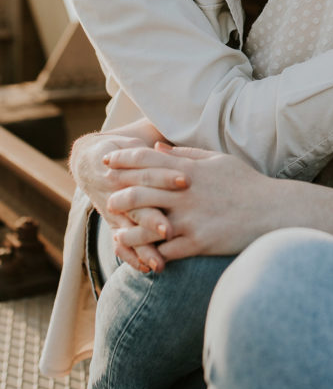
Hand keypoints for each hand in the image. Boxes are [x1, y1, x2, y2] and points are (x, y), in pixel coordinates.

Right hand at [70, 123, 169, 272]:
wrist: (90, 160)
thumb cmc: (128, 146)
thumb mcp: (141, 135)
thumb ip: (161, 135)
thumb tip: (184, 119)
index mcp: (129, 164)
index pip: (149, 168)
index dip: (166, 174)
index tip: (186, 181)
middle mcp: (121, 189)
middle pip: (138, 203)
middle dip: (152, 217)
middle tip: (170, 229)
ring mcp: (117, 210)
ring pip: (130, 230)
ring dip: (144, 246)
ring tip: (159, 262)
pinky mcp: (117, 225)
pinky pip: (124, 245)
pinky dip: (134, 258)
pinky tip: (149, 270)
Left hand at [103, 143, 278, 268]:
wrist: (274, 212)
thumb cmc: (247, 185)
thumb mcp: (219, 161)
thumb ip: (187, 153)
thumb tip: (157, 147)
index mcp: (190, 170)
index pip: (147, 160)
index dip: (123, 159)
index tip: (108, 162)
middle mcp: (186, 193)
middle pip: (140, 190)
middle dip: (119, 195)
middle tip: (107, 200)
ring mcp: (191, 219)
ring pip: (146, 224)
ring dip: (128, 230)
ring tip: (117, 235)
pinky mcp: (198, 243)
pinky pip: (166, 251)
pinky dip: (151, 255)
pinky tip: (142, 259)